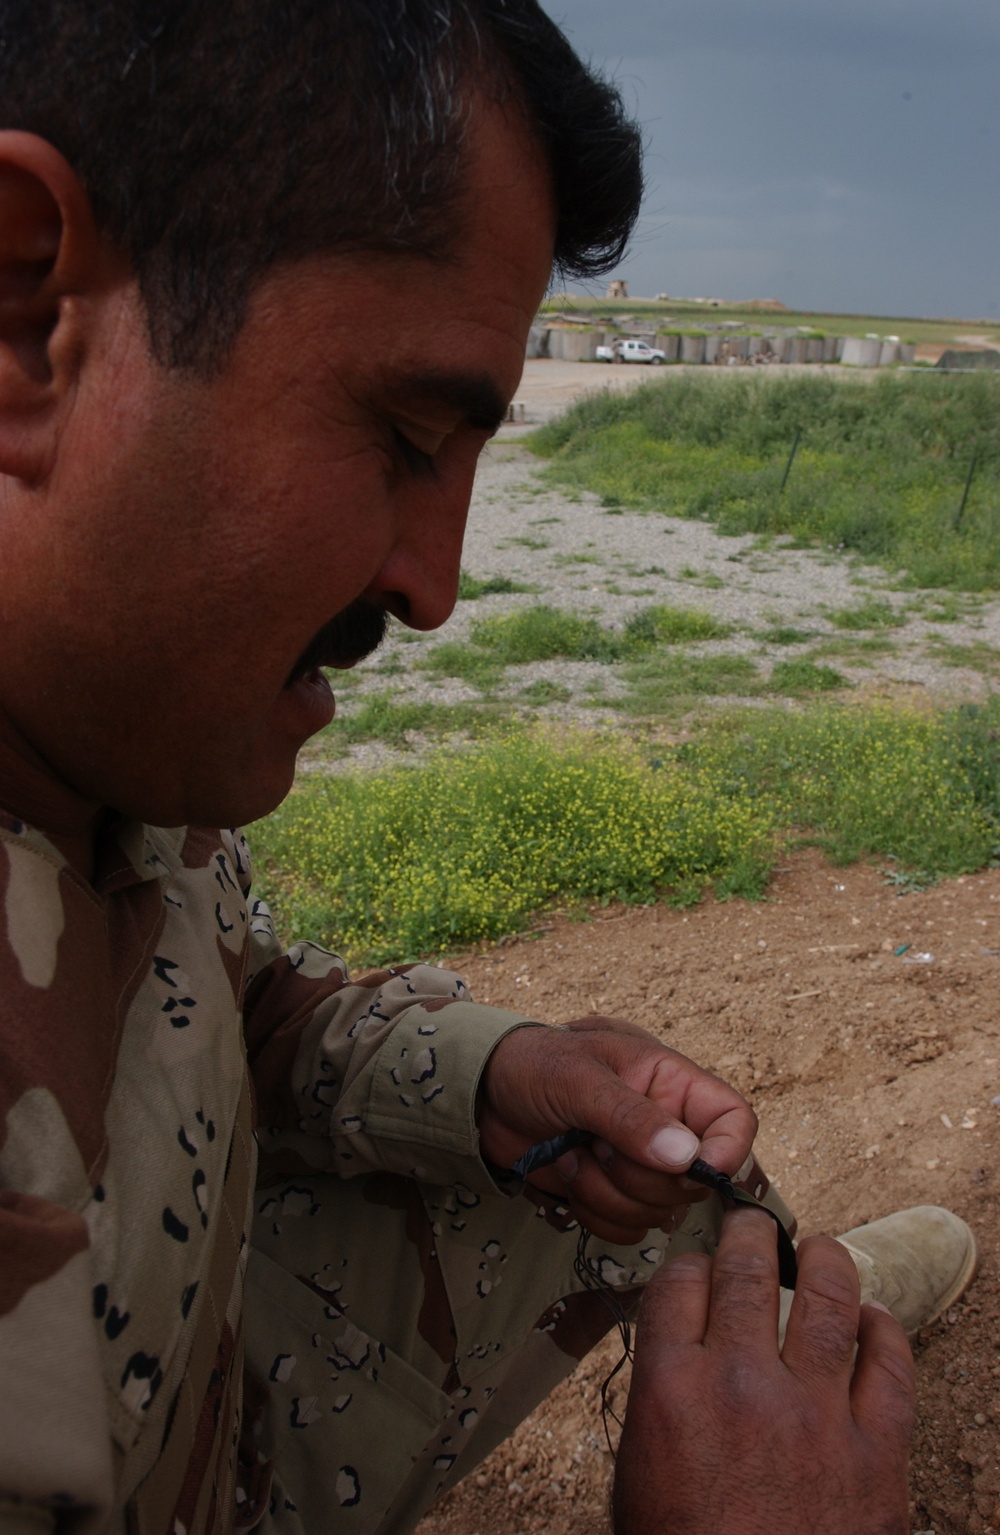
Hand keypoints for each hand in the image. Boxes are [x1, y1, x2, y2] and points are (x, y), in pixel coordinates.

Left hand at [478, 1017, 755, 1241]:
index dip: (726, 1152)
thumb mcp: (578, 1079)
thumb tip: (687, 1157)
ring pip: (657, 1212)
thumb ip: (631, 1116)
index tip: (691, 1170)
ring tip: (573, 1153)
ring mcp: (639, 1165)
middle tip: (596, 1145)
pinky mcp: (612, 1195)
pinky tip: (567, 1176)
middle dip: (638, 1177)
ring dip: (607, 1194)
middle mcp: (665, 1127)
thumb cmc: (531, 1066)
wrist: (481, 1095)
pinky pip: (626, 1229)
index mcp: (670, 1083)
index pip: (733, 1120)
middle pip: (693, 1182)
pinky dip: (593, 1214)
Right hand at [613, 1208, 914, 1534]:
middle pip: (746, 1272)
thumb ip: (659, 1405)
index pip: (676, 1282)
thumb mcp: (640, 1478)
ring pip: (829, 1301)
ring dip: (824, 1261)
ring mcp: (817, 1415)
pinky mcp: (879, 1452)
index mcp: (673, 1391)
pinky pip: (891, 1366)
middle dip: (748, 1235)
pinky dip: (885, 1331)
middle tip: (753, 1226)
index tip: (696, 1264)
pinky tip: (875, 1319)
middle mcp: (742, 1385)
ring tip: (820, 1249)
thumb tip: (677, 1357)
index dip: (687, 1263)